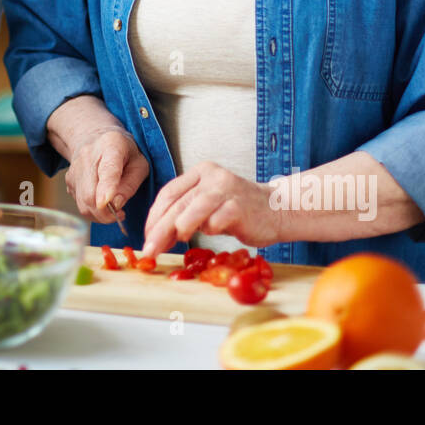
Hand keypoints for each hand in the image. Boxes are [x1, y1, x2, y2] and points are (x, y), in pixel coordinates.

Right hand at [64, 128, 148, 223]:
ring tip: (113, 208)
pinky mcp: (69, 180)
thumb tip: (116, 204)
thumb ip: (131, 184)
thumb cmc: (124, 152)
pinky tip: (102, 200)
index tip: (105, 203)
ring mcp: (75, 168)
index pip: (108, 169)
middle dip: (106, 214)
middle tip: (120, 214)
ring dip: (100, 215)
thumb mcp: (139, 164)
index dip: (106, 187)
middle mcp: (87, 155)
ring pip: (83, 203)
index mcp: (111, 146)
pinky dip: (92, 210)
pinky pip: (80, 203)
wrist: (96, 137)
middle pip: (91, 193)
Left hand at [142, 161, 279, 256]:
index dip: (154, 216)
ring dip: (179, 229)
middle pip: (177, 204)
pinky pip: (216, 222)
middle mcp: (212, 177)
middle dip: (159, 230)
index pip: (168, 193)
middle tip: (149, 250)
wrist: (277, 210)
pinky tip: (211, 234)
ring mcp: (227, 190)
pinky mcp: (239, 207)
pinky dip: (209, 231)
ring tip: (173, 243)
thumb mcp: (208, 205)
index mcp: (200, 173)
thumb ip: (184, 214)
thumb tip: (156, 238)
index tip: (146, 236)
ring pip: (192, 209)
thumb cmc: (238, 210)